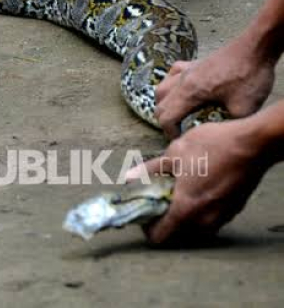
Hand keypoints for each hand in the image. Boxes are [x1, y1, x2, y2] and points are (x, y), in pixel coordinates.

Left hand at [125, 120, 267, 244]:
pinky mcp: (234, 210)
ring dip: (184, 215)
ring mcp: (222, 217)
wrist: (252, 144)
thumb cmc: (212, 146)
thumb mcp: (174, 153)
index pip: (160, 236)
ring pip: (195, 227)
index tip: (145, 213)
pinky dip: (201, 209)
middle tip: (159, 198)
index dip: (148, 227)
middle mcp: (205, 219)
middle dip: (165, 219)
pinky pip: (211, 218)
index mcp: (185, 208)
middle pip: (177, 233)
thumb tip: (129, 177)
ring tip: (179, 190)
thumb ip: (150, 169)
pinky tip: (198, 187)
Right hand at [157, 37, 275, 137]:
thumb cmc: (249, 76)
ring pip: (161, 88)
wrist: (255, 48)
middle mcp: (182, 80)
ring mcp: (187, 70)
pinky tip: (181, 89)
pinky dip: (171, 85)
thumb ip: (227, 124)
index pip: (166, 117)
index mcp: (189, 93)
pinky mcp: (194, 63)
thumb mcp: (244, 109)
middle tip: (180, 130)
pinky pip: (172, 73)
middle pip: (160, 104)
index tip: (182, 139)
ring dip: (165, 104)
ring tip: (177, 113)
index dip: (170, 133)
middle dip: (166, 121)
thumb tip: (221, 133)